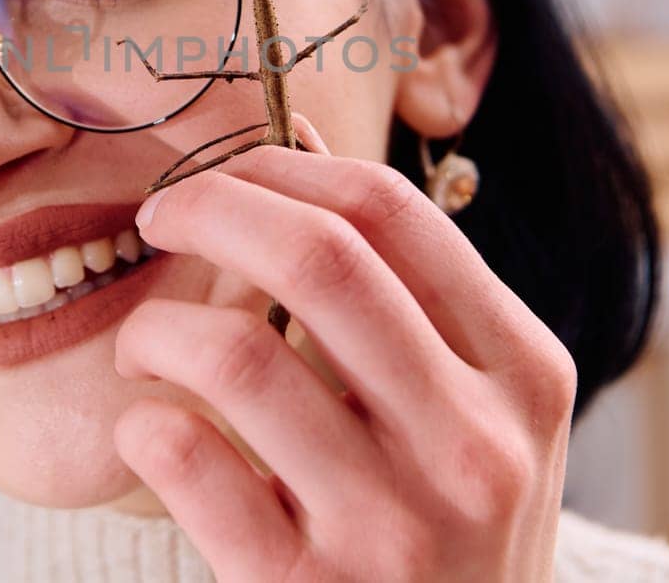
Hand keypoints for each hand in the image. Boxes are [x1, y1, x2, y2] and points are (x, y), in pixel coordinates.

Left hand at [112, 114, 575, 582]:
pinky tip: (153, 428)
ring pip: (236, 356)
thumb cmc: (454, 528)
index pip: (392, 212)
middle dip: (211, 208)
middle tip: (159, 218)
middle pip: (319, 259)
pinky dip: (144, 425)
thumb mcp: (474, 409)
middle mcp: (474, 446)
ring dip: (158, 327)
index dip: (284, 166)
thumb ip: (403, 288)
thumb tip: (297, 141)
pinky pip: (187, 461)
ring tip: (146, 347)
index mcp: (524, 372)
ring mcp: (395, 528)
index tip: (224, 173)